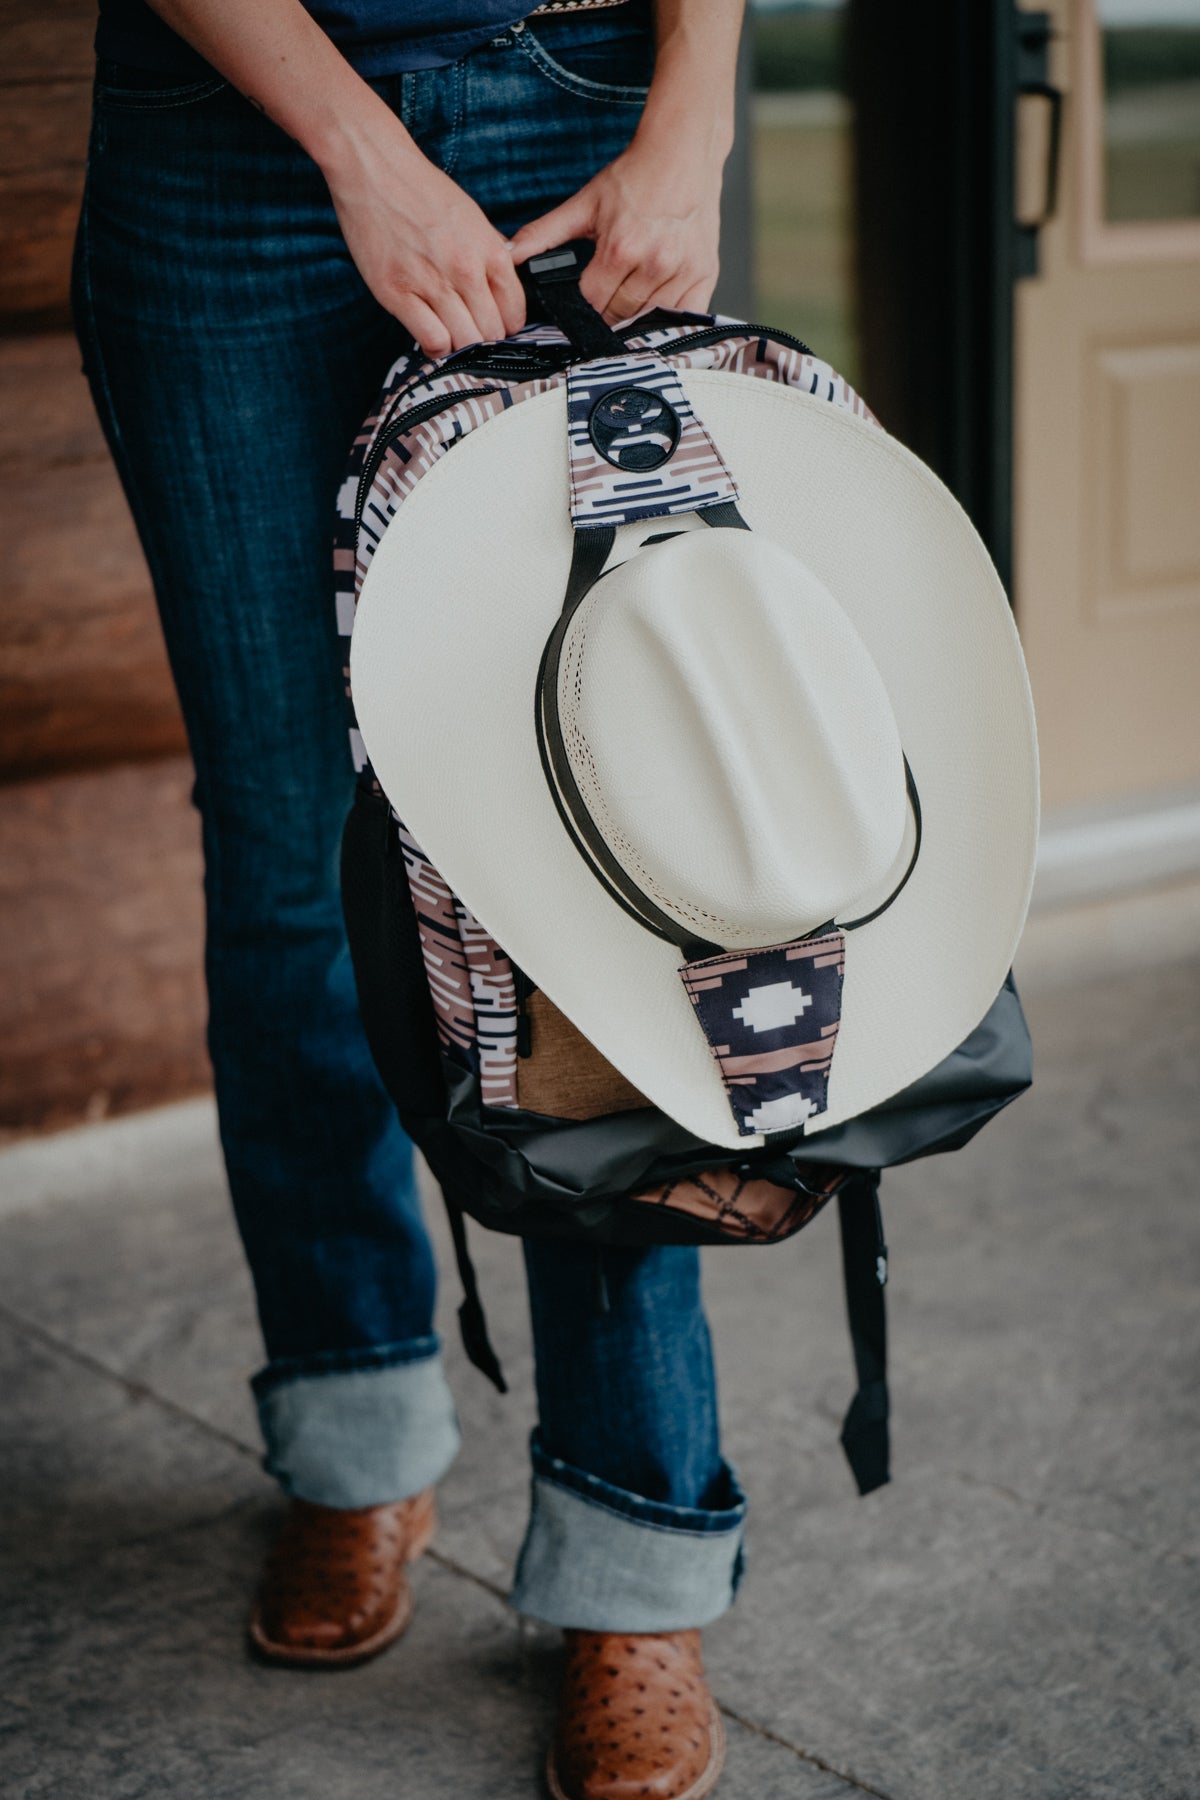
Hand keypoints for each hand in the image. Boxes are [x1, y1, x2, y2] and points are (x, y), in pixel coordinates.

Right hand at [321, 99, 527, 356]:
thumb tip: (503, 284)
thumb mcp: (471, 216)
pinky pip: (432, 341)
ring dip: (460, 346)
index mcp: (489, 251)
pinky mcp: (397, 293)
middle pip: (491, 333)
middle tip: (471, 332)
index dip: (507, 324)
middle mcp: (465, 270)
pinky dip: (435, 347)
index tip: (495, 325)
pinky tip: (431, 335)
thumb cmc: (420, 190)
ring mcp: (431, 283)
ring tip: (450, 333)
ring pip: (464, 343)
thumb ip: (490, 252)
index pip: (515, 311)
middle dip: (484, 339)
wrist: (374, 168)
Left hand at [509, 137, 722, 324]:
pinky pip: (685, 316)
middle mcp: (652, 264)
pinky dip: (669, 319)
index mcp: (619, 249)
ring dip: (635, 318)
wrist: (683, 152)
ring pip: (649, 319)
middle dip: (606, 314)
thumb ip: (545, 233)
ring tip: (627, 302)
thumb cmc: (635, 176)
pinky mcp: (704, 275)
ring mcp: (681, 271)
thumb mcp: (585, 203)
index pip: (591, 304)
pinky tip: (657, 308)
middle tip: (603, 303)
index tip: (579, 306)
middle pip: (619, 316)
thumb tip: (509, 253)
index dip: (580, 309)